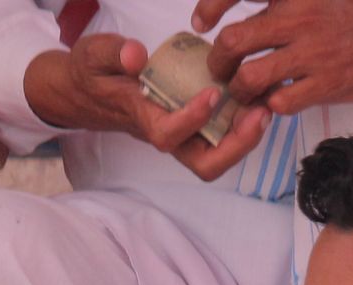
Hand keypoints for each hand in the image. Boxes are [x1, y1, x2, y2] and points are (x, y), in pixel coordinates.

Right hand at [22, 34, 270, 181]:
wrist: (86, 92)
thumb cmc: (92, 74)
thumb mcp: (93, 55)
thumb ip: (114, 54)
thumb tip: (137, 55)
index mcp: (140, 118)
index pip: (167, 134)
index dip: (191, 120)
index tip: (212, 94)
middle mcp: (165, 134)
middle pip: (204, 163)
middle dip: (236, 146)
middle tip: (260, 114)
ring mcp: (181, 135)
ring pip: (217, 156)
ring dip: (246, 138)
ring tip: (266, 106)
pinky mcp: (192, 128)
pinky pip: (221, 138)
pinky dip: (242, 125)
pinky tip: (257, 98)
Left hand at [197, 0, 352, 112]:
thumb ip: (286, 0)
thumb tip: (258, 8)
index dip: (209, 7)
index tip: (201, 22)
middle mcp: (297, 18)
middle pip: (233, 41)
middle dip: (217, 61)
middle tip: (219, 69)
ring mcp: (310, 54)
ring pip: (250, 77)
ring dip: (240, 89)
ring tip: (243, 92)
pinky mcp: (325, 85)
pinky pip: (280, 102)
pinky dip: (270, 106)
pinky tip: (274, 102)